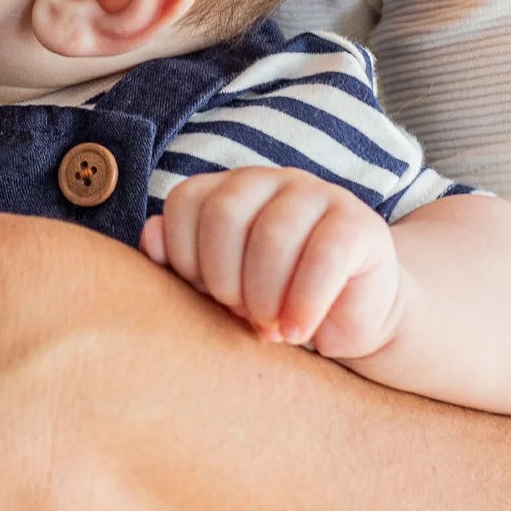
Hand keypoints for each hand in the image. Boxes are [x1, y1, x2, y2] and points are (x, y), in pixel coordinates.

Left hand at [140, 168, 404, 360]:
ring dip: (264, 296)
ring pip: (272, 235)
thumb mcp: (221, 287)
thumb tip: (151, 238)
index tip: (207, 295)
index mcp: (229, 188)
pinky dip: (303, 303)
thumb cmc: (274, 301)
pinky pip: (322, 257)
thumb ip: (181, 263)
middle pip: (223, 215)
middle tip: (242, 315)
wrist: (349, 319)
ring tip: (270, 328)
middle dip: (225, 279)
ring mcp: (317, 194)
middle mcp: (269, 180)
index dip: (186, 257)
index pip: (185, 202)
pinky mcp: (358, 224)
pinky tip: (297, 330)